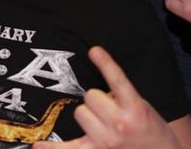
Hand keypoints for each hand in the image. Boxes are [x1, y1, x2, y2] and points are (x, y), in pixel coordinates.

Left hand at [32, 46, 180, 148]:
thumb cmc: (153, 134)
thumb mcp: (145, 109)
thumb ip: (124, 97)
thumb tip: (99, 89)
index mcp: (135, 109)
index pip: (118, 81)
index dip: (106, 64)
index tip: (94, 51)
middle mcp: (119, 124)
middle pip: (91, 96)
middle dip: (99, 101)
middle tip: (113, 112)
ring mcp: (106, 141)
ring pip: (81, 113)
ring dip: (89, 116)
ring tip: (106, 127)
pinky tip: (37, 146)